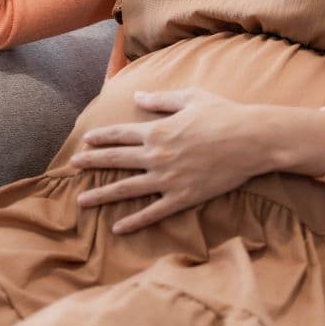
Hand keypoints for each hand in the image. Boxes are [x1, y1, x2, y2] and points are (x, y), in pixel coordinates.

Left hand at [69, 88, 265, 234]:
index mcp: (157, 130)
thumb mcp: (190, 98)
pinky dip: (134, 221)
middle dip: (92, 163)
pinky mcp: (182, 197)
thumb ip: (160, 100)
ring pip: (126, 189)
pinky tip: (117, 228)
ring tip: (82, 201)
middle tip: (73, 167)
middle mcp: (156, 156)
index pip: (119, 134)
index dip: (100, 137)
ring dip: (101, 195)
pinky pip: (152, 212)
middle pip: (116, 160)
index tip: (85, 141)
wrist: (251, 140)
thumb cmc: (223, 114)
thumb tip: (137, 97)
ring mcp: (167, 179)